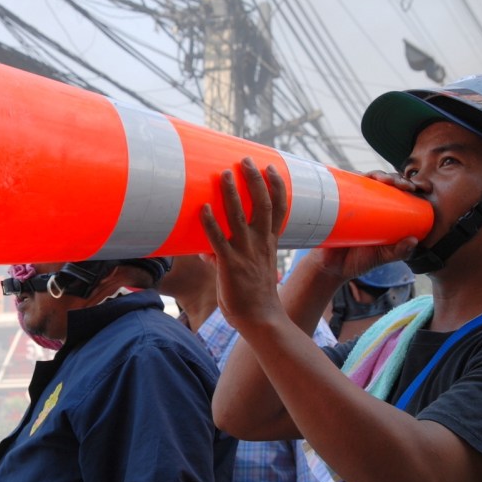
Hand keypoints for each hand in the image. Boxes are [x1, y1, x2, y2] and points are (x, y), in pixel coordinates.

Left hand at [200, 157, 287, 332]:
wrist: (261, 321)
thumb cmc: (253, 298)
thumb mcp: (248, 273)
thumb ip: (227, 258)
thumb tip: (205, 252)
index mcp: (269, 244)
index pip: (278, 210)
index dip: (276, 187)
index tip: (272, 168)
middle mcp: (260, 244)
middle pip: (261, 205)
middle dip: (255, 180)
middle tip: (247, 160)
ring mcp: (245, 253)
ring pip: (240, 216)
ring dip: (232, 193)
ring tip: (226, 173)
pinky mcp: (230, 265)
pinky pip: (218, 240)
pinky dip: (210, 223)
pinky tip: (203, 208)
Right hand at [304, 169, 419, 281]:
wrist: (331, 268)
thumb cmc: (358, 261)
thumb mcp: (382, 257)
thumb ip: (399, 252)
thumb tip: (413, 240)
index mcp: (384, 214)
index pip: (399, 193)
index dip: (408, 185)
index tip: (415, 187)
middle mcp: (369, 204)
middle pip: (384, 183)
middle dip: (395, 178)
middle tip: (400, 185)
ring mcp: (352, 202)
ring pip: (365, 180)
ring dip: (376, 174)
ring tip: (382, 179)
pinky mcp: (336, 203)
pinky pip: (343, 185)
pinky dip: (351, 177)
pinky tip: (359, 176)